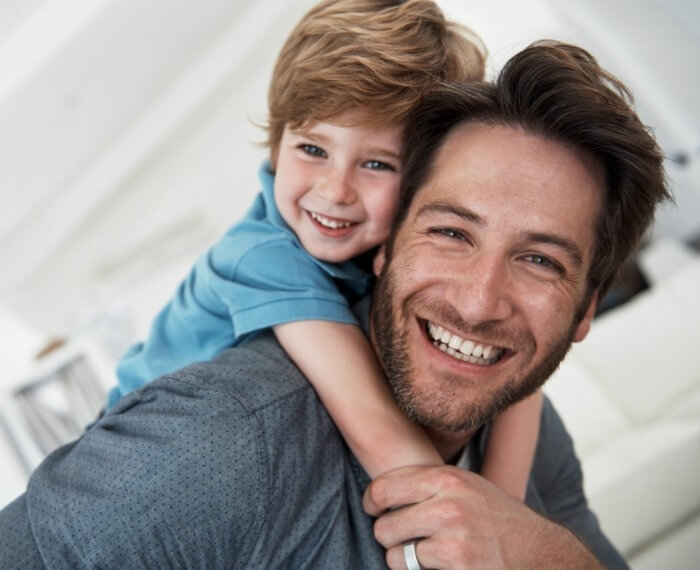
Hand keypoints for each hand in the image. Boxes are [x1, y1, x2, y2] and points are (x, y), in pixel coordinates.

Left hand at [363, 465, 601, 568]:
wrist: (539, 552)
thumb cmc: (495, 517)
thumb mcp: (466, 485)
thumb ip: (428, 483)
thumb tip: (379, 491)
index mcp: (446, 478)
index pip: (384, 488)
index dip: (371, 502)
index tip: (373, 509)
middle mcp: (448, 504)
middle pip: (384, 524)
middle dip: (388, 535)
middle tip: (401, 537)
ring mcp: (454, 537)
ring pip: (395, 553)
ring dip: (401, 558)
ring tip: (420, 553)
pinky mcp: (458, 564)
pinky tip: (439, 565)